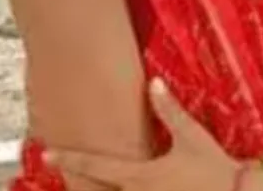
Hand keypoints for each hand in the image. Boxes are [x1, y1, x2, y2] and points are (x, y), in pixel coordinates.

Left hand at [46, 78, 241, 190]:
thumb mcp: (193, 136)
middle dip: (79, 185)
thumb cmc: (215, 169)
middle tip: (65, 178)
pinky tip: (121, 188)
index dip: (69, 157)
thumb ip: (170, 110)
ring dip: (97, 190)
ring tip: (81, 184)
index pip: (96, 165)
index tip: (47, 152)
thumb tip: (154, 83)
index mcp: (140, 175)